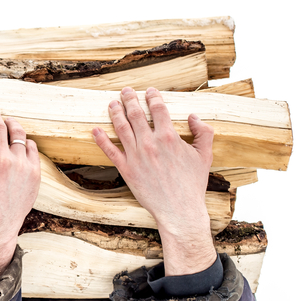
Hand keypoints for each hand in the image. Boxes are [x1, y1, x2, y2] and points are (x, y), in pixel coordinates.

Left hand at [92, 87, 215, 275]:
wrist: (179, 210)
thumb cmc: (192, 184)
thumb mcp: (204, 156)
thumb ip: (203, 133)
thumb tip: (194, 117)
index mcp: (169, 137)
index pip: (158, 109)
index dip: (153, 97)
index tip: (149, 91)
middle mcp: (150, 143)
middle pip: (136, 114)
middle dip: (129, 99)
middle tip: (125, 91)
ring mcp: (136, 156)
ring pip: (121, 128)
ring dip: (115, 113)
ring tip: (112, 103)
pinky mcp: (126, 169)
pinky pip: (110, 151)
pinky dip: (101, 139)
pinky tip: (95, 130)